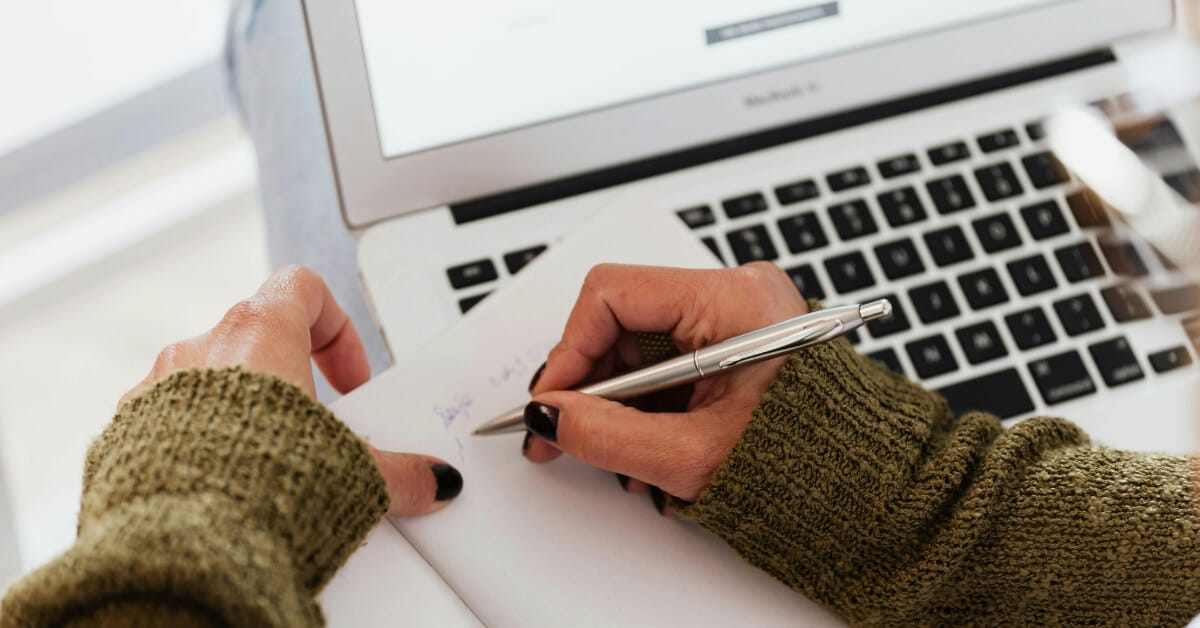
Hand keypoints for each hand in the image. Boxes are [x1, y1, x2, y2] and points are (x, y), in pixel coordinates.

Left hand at [120, 265, 461, 514]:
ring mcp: (156, 388)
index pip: (303, 288)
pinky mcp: (126, 433)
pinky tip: (224, 486)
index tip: (348, 379)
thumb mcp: (351, 472)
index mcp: (257, 333)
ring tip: (270, 463)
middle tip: (316, 427)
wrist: (180, 543)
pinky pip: (169, 421)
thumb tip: (432, 480)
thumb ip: (399, 470)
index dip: (336, 328)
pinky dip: (199, 442)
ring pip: (209, 380)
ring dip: (241, 411)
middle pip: (256, 336)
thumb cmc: (253, 484)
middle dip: (291, 380)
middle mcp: (201, 349)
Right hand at [523, 263, 807, 509]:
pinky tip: (642, 443)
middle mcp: (736, 294)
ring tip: (613, 453)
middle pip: (623, 319)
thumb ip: (608, 434)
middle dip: (590, 382)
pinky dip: (646, 402)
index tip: (552, 400)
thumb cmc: (810, 463)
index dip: (570, 349)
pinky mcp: (736, 341)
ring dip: (615, 400)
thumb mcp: (692, 454)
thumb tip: (551, 417)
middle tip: (561, 431)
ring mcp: (737, 316)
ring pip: (640, 344)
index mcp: (735, 300)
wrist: (869, 487)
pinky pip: (667, 360)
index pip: (614, 294)